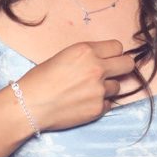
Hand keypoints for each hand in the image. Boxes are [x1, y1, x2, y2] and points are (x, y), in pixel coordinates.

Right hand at [16, 40, 134, 131]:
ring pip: (118, 86)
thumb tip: (103, 60)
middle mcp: (96, 68)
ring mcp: (99, 90)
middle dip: (122, 67)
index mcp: (86, 51)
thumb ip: (86, 56)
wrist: (29, 105)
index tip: (108, 58)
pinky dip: (99, 103)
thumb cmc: (39, 79)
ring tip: (87, 91)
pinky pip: (109, 103)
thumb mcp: (64, 56)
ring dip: (107, 88)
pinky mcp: (98, 109)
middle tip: (112, 72)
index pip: (118, 46)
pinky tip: (83, 103)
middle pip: (128, 64)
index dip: (113, 53)